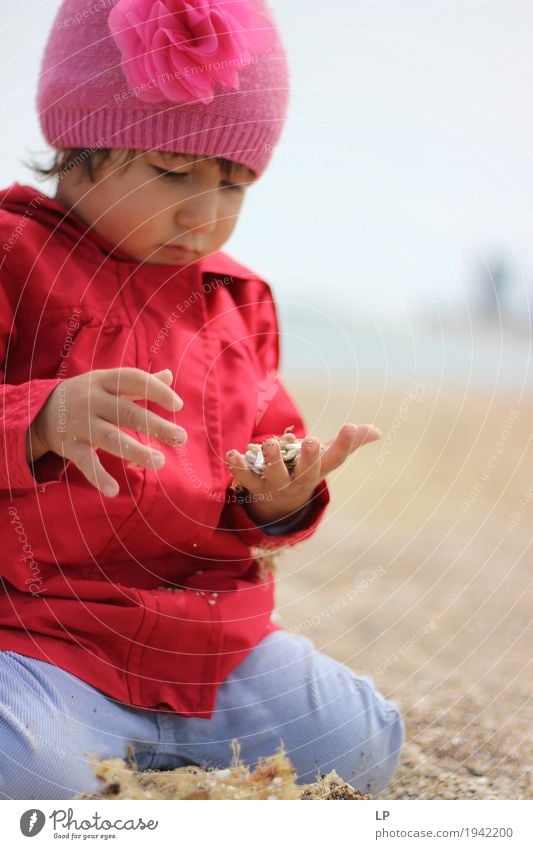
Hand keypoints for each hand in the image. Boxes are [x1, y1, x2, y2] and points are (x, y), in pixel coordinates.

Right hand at [26, 367, 185, 496]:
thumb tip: (169, 375)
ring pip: (110, 438)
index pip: (133, 380)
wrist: (41, 410)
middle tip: (181, 438)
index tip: (178, 405)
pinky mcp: (71, 446)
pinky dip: (98, 477)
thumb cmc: (87, 395)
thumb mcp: (108, 383)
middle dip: (155, 425)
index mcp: (105, 381)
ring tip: (159, 462)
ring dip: (136, 451)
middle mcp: (93, 401)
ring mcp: (81, 424)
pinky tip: (114, 490)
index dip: (155, 390)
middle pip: (127, 412)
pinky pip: (86, 463)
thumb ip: (137, 383)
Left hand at [226, 423, 380, 525]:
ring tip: (270, 444)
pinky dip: (238, 468)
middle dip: (309, 458)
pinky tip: (232, 453)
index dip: (344, 444)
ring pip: (274, 477)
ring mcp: (276, 486)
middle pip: (306, 473)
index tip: (350, 426)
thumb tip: (377, 432)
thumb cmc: (307, 470)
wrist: (279, 504)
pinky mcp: (253, 486)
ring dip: (272, 461)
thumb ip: (350, 442)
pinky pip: (245, 478)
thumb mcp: (327, 457)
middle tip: (311, 441)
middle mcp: (299, 481)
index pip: (336, 459)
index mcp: (319, 470)